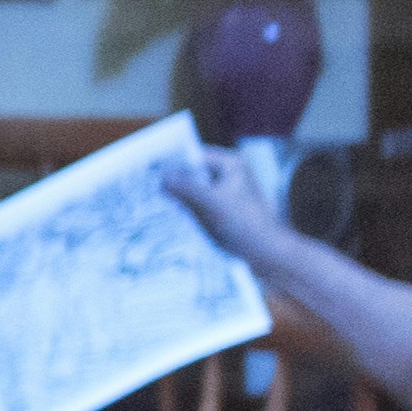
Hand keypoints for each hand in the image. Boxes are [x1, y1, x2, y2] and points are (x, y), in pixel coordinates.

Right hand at [148, 137, 285, 257]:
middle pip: (192, 174)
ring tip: (150, 202)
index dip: (172, 161)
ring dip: (177, 198)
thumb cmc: (245, 224)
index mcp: (231, 164)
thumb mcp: (211, 202)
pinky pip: (197, 208)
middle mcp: (228, 176)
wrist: (267, 255)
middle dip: (172, 181)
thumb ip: (185, 187)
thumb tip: (162, 175)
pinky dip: (184, 212)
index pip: (194, 155)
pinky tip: (165, 218)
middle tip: (144, 186)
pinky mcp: (222, 214)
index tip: (147, 168)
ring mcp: (225, 196)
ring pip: (193, 192)